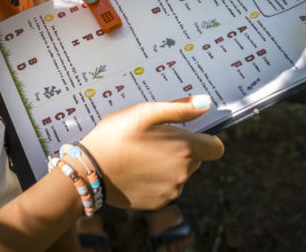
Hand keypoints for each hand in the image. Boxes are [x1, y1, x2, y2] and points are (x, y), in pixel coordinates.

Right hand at [79, 95, 223, 209]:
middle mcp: (183, 173)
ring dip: (168, 165)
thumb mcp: (145, 112)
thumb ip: (179, 108)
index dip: (203, 139)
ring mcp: (171, 191)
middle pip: (195, 160)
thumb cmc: (116, 135)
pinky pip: (166, 189)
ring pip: (180, 174)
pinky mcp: (158, 203)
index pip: (216, 148)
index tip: (184, 134)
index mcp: (185, 149)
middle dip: (180, 150)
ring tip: (140, 155)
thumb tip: (206, 102)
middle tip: (152, 140)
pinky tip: (136, 171)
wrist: (89, 169)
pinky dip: (156, 180)